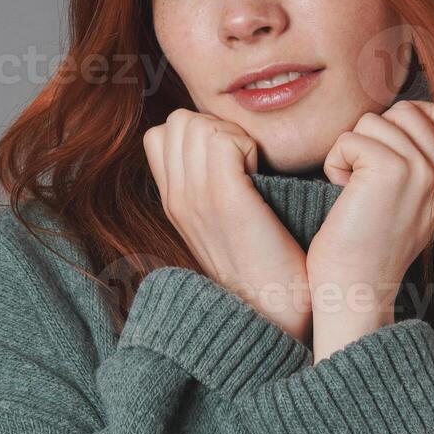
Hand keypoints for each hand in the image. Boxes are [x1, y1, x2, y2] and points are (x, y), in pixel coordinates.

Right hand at [142, 109, 312, 342]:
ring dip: (232, 135)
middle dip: (215, 127)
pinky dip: (248, 146)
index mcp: (173, 202)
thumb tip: (226, 151)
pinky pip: (224, 139)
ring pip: (198, 123)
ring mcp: (196, 198)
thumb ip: (211, 185)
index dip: (199, 133)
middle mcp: (176, 198)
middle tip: (242, 161)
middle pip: (179, 120)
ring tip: (250, 169)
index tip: (229, 161)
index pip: (161, 134)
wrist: (273, 312)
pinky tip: (261, 177)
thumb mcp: (222, 223)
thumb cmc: (263, 264)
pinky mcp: (225, 200)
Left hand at [306, 100, 433, 361]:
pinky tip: (348, 200)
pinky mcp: (390, 169)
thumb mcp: (416, 191)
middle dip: (373, 142)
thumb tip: (414, 107)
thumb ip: (426, 149)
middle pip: (399, 111)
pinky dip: (336, 166)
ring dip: (353, 156)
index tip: (389, 179)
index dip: (395, 134)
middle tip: (373, 190)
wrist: (359, 287)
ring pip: (371, 122)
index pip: (426, 110)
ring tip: (362, 197)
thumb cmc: (374, 237)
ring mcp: (424, 167)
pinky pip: (348, 139)